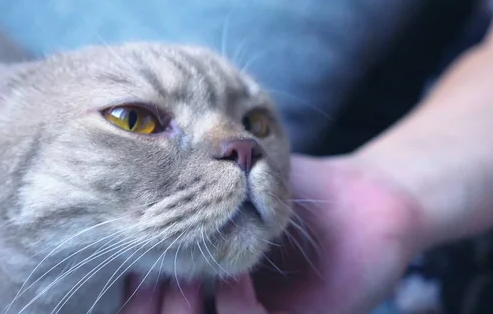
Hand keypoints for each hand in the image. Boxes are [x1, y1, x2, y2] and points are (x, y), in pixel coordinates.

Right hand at [120, 154, 424, 313]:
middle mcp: (228, 308)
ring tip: (186, 273)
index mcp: (207, 286)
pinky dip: (235, 309)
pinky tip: (235, 274)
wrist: (362, 198)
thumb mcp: (238, 190)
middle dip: (149, 308)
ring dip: (184, 312)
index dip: (135, 296)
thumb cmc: (295, 192)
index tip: (130, 260)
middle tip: (151, 271)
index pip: (151, 307)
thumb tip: (134, 195)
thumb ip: (196, 198)